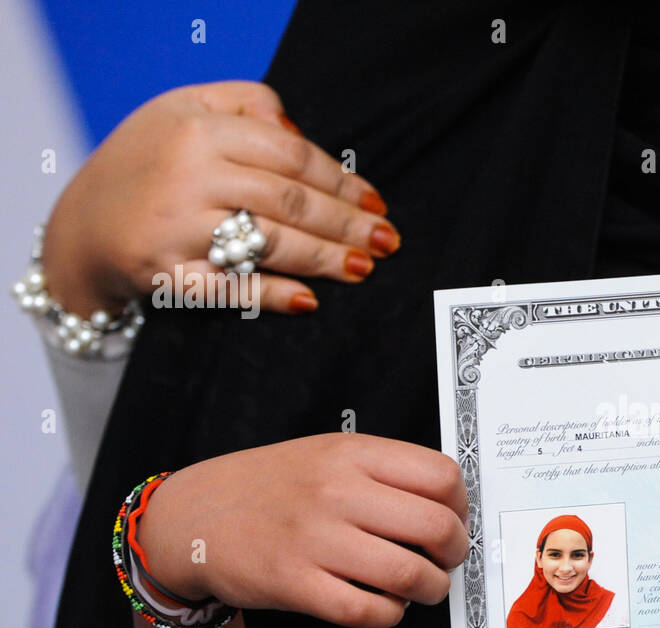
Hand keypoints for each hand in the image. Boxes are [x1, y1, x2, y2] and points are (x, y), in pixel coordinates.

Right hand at [41, 81, 396, 316]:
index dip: (339, 180)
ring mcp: (176, 227)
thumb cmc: (147, 164)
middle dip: (345, 223)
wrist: (82, 226)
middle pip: (288, 200)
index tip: (374, 202)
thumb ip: (245, 104)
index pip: (289, 155)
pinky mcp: (165, 273)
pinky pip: (228, 288)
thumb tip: (300, 133)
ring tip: (364, 268)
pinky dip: (270, 295)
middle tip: (386, 240)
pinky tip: (307, 300)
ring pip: (268, 242)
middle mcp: (188, 176)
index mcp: (198, 131)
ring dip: (324, 259)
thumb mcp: (184, 109)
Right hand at [135, 434, 468, 627]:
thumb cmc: (268, 487)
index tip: (455, 519)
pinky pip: (368, 611)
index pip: (442, 477)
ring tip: (424, 588)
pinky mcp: (296, 584)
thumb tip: (448, 503)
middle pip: (436, 527)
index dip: (462, 506)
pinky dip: (390, 615)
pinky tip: (385, 605)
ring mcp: (315, 539)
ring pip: (410, 574)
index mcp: (351, 454)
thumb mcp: (326, 454)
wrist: (192, 516)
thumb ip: (383, 471)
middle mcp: (337, 492)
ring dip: (431, 590)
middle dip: (455, 553)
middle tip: (446, 561)